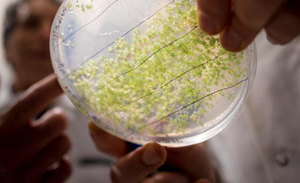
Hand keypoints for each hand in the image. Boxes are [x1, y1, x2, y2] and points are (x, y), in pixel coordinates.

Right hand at [0, 62, 71, 182]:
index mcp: (1, 129)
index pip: (33, 99)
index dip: (53, 84)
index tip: (68, 75)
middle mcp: (14, 149)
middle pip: (59, 121)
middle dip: (59, 119)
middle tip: (52, 121)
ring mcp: (25, 171)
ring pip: (64, 144)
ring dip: (60, 143)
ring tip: (46, 145)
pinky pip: (65, 169)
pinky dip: (61, 165)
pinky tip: (47, 164)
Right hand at [89, 123, 216, 182]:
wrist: (203, 178)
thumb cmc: (187, 156)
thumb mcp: (182, 141)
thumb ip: (169, 133)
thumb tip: (160, 122)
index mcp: (128, 150)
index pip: (106, 143)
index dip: (100, 134)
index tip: (97, 123)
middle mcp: (129, 172)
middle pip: (119, 172)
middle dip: (136, 162)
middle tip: (157, 151)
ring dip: (169, 179)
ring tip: (185, 174)